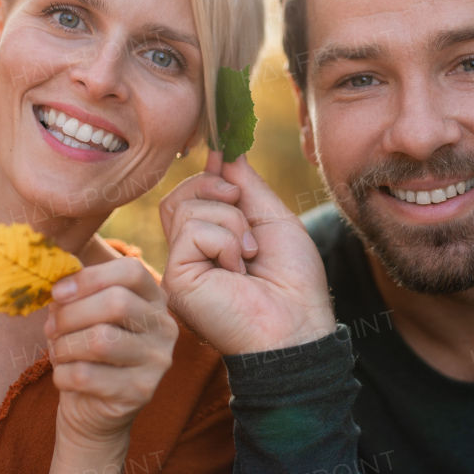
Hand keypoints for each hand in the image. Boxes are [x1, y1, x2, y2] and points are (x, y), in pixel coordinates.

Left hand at [43, 257, 178, 446]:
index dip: (90, 277)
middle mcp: (164, 326)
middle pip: (116, 303)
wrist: (93, 411)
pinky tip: (64, 377)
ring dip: (65, 346)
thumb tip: (60, 285)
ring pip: (101, 340)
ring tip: (58, 353)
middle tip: (51, 328)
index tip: (58, 292)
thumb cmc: (86, 354)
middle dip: (70, 314)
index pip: (131, 270)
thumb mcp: (84, 316)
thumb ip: (78, 294)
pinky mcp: (141, 391)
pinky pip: (88, 375)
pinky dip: (63, 374)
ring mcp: (158, 360)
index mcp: (153, 299)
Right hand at [160, 150, 334, 355]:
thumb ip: (246, 184)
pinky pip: (193, 230)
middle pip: (181, 194)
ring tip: (249, 255)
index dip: (208, 171)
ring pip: (188, 207)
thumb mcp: (272, 219)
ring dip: (231, 223)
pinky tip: (238, 269)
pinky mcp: (176, 278)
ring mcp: (180, 266)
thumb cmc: (293, 282)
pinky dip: (225, 241)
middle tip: (244, 212)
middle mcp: (190, 254)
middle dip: (217, 188)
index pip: (191, 194)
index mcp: (210, 242)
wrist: (297, 326)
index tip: (224, 147)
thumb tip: (227, 149)